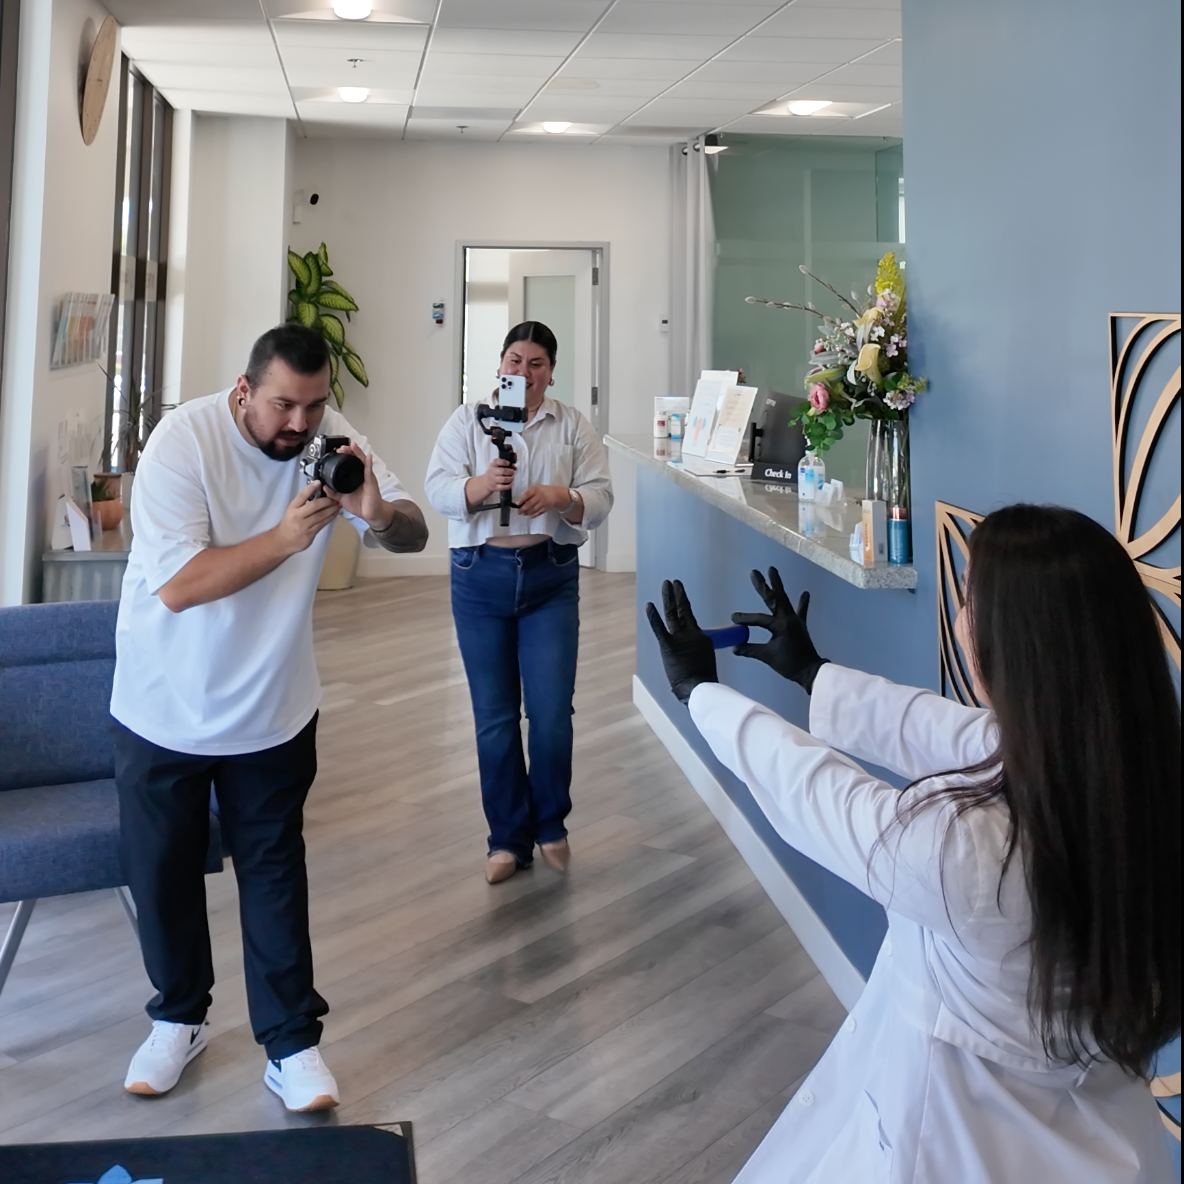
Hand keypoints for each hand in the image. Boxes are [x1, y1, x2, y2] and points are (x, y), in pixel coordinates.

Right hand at [273, 481, 340, 556]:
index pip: (302, 496)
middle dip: (327, 500)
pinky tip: (335, 513)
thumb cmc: (290, 523)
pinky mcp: (311, 533)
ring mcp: (304, 525)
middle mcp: (298, 515)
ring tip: (338, 504)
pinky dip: (331, 517)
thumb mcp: (293, 510)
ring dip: (332, 509)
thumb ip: (303, 503)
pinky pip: (323, 523)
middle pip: (314, 505)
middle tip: (335, 497)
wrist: (284, 540)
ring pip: (321, 515)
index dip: (310, 488)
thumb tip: (318, 492)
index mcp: (293, 507)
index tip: (319, 482)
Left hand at [323, 442, 386, 527]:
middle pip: (356, 459)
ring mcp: (367, 477)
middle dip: (349, 451)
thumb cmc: (360, 505)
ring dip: (357, 453)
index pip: (349, 464)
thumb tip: (324, 487)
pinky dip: (369, 463)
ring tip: (353, 446)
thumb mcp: (342, 499)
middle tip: (342, 447)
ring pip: (362, 462)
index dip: (344, 456)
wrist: (370, 514)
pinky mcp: (371, 482)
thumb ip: (333, 493)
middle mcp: (361, 475)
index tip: (337, 452)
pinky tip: (368, 457)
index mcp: (354, 478)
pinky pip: (369, 471)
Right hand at [482, 457, 515, 499]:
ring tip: (512, 477)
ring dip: (511, 478)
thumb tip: (515, 468)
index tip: (508, 463)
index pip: (497, 462)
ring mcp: (493, 480)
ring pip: (504, 479)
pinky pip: (504, 487)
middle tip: (512, 472)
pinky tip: (511, 483)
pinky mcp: (495, 487)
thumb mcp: (497, 466)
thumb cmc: (494, 472)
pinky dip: (509, 485)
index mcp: (493, 465)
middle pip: (503, 471)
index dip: (504, 462)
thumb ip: (506, 465)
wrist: (485, 482)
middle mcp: (492, 472)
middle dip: (510, 471)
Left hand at [517, 484, 567, 518]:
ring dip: (527, 512)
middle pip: (530, 503)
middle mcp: (540, 496)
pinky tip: (529, 516)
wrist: (555, 494)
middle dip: (523, 508)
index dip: (521, 499)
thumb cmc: (542, 491)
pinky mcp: (546, 508)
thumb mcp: (535, 489)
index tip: (516, 504)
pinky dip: (534, 515)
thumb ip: (528, 494)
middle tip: (518, 512)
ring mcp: (544, 502)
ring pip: (534, 509)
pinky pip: (539, 512)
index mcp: (536, 489)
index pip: (528, 494)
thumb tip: (520, 502)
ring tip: (523, 514)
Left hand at [645, 579, 717, 703]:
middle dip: (678, 596)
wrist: (700, 687)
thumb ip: (697, 655)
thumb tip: (695, 662)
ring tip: (666, 584)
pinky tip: (649, 605)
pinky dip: (653, 617)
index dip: (684, 606)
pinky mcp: (668, 645)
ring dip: (669, 598)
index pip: (689, 619)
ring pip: (673, 614)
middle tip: (674, 582)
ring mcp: (680, 638)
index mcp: (700, 638)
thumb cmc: (703, 680)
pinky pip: (659, 628)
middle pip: (683, 611)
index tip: (681, 596)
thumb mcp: (703, 662)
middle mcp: (691, 634)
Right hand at [731, 567, 826, 692]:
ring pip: (784, 599)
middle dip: (763, 585)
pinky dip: (802, 602)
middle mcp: (788, 618)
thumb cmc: (789, 663)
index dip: (744, 619)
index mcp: (780, 625)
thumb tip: (734, 647)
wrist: (810, 670)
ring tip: (772, 569)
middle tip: (754, 571)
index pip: (758, 619)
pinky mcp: (801, 625)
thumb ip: (750, 650)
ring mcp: (795, 620)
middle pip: (772, 598)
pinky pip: (801, 611)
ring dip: (778, 585)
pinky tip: (805, 592)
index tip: (733, 618)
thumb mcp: (767, 656)